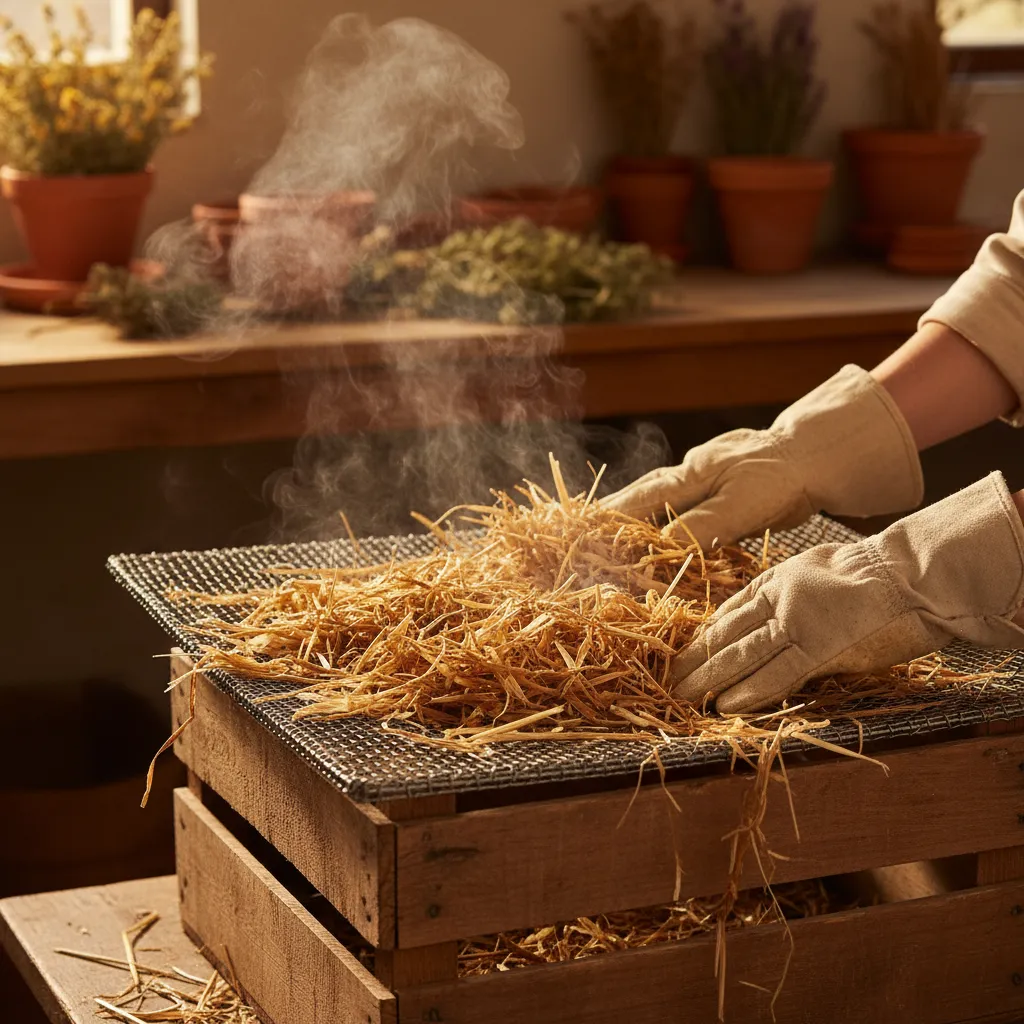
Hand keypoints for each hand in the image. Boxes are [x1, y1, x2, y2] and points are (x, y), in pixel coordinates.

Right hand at [602, 365, 922, 549]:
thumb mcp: (743, 505)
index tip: (579, 534)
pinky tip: (652, 530)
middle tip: (578, 532)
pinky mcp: (716, 489)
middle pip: (637, 496)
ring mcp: (701, 479)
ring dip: (629, 516)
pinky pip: (678, 506)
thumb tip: (661, 546)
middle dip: (607, 514)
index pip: (637, 502)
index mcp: (688, 476)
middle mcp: (687, 475)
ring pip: (655, 499)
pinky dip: (658, 518)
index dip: (607, 520)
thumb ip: (702, 525)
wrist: (815, 456)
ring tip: (602, 534)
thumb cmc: (782, 477)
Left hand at [671, 473, 1023, 714]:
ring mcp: (794, 620)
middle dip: (694, 659)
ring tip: (682, 697)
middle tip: (668, 680)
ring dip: (708, 678)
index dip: (705, 636)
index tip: (684, 652)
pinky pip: (776, 671)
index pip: (730, 612)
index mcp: (776, 580)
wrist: (910, 569)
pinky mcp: (817, 643)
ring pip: (740, 652)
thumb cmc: (877, 575)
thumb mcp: (820, 575)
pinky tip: (726, 705)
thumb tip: (780, 620)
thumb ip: (794, 599)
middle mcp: (776, 598)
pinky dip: (750, 690)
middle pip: (725, 632)